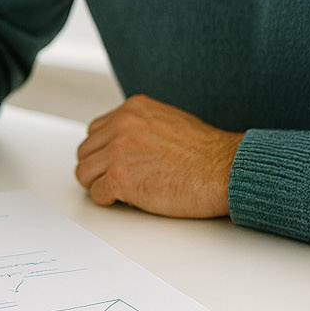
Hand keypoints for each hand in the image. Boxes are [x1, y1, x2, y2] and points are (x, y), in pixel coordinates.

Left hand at [74, 95, 244, 217]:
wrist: (226, 170)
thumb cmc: (206, 153)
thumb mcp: (167, 121)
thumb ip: (140, 126)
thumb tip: (122, 141)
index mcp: (132, 110)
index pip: (95, 131)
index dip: (104, 150)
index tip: (114, 162)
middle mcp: (121, 126)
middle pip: (85, 152)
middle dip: (98, 168)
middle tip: (117, 179)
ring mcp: (118, 152)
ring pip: (84, 173)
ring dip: (100, 184)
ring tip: (123, 190)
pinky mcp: (120, 178)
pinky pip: (96, 194)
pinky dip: (109, 200)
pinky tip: (128, 199)